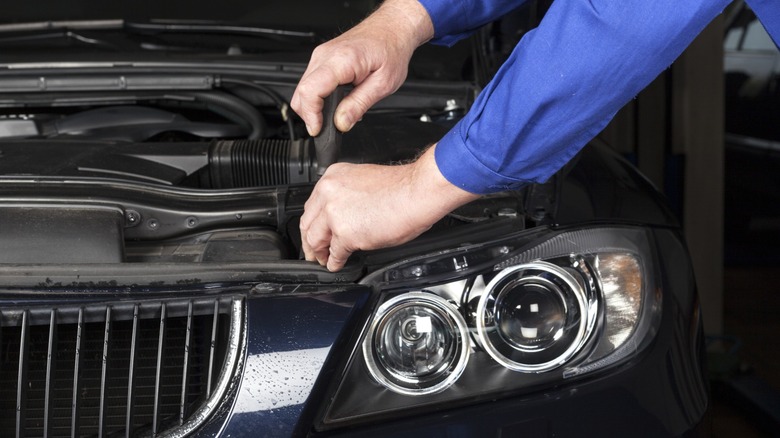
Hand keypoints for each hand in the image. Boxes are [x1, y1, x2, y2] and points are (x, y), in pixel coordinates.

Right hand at [291, 0, 433, 135]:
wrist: (392, 29)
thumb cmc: (391, 50)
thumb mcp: (383, 84)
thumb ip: (359, 105)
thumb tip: (341, 123)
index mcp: (341, 60)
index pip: (310, 91)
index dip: (311, 116)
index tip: (319, 130)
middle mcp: (325, 55)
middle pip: (301, 93)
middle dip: (311, 115)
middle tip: (329, 128)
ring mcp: (321, 55)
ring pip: (303, 89)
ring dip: (316, 107)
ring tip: (338, 113)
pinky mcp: (322, 58)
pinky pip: (311, 82)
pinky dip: (319, 97)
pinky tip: (336, 101)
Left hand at [300, 146, 479, 271]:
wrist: (417, 191)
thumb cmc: (401, 186)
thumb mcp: (364, 182)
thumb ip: (347, 196)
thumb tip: (345, 214)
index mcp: (333, 177)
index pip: (313, 204)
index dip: (313, 222)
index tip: (314, 230)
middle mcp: (329, 192)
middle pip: (308, 222)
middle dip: (309, 240)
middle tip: (312, 250)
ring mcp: (334, 213)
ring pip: (315, 239)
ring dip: (318, 252)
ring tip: (322, 260)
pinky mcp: (345, 233)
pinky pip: (335, 252)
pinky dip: (335, 261)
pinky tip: (336, 264)